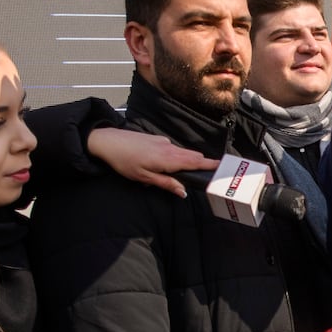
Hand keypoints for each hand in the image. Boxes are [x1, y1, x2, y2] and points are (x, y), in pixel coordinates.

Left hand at [86, 127, 218, 198]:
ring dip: (185, 162)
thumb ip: (166, 184)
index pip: (196, 161)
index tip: (223, 166)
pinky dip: (172, 157)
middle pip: (193, 156)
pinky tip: (157, 165)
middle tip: (207, 173)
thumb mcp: (145, 178)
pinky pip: (171, 149)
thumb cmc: (124, 162)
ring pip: (182, 152)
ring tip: (176, 175)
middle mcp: (170, 148)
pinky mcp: (157, 139)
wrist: (108, 142)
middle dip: (201, 164)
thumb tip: (183, 192)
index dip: (211, 164)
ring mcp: (164, 142)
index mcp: (169, 159)